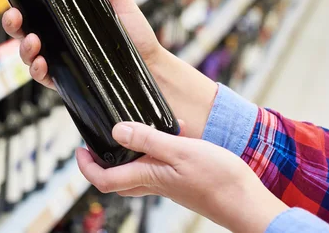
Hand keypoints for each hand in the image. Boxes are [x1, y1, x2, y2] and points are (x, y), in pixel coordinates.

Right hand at [0, 0, 218, 138]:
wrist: (151, 65)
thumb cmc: (134, 32)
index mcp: (60, 11)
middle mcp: (54, 33)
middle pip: (21, 25)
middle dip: (9, 20)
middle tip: (14, 14)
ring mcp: (58, 55)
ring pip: (26, 51)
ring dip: (22, 46)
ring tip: (33, 40)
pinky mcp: (65, 77)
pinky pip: (42, 75)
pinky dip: (37, 69)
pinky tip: (42, 63)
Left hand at [76, 121, 286, 232]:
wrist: (248, 203)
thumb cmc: (219, 180)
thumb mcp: (180, 151)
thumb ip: (148, 140)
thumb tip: (116, 132)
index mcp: (148, 176)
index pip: (104, 180)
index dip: (86, 166)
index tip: (80, 148)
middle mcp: (154, 182)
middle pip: (116, 178)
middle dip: (101, 161)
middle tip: (98, 140)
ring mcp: (168, 182)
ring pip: (137, 170)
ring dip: (131, 150)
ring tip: (137, 125)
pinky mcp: (181, 179)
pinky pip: (159, 164)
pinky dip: (159, 146)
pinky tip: (176, 129)